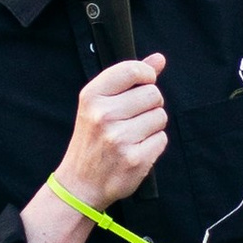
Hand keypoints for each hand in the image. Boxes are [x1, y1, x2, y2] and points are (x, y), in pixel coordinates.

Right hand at [54, 54, 167, 215]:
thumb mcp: (99, 104)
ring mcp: (119, 138)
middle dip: (150, 105)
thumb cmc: (91, 140)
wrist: (80, 183)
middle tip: (133, 118)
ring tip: (132, 135)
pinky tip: (136, 150)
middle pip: (153, 94)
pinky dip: (153, 144)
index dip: (147, 75)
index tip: (144, 83)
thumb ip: (129, 78)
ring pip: (160, 117)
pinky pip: (161, 139)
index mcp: (92, 96)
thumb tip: (159, 59)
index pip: (132, 70)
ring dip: (152, 126)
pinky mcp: (134, 159)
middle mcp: (104, 115)